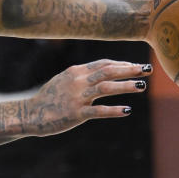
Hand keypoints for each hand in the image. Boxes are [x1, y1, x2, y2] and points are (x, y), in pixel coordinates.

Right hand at [23, 59, 150, 135]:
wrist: (31, 113)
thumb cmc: (50, 98)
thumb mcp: (64, 81)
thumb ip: (82, 76)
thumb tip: (101, 72)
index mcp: (75, 72)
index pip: (103, 64)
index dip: (122, 64)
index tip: (136, 67)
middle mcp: (77, 81)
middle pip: (107, 71)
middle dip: (129, 70)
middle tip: (147, 69)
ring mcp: (76, 97)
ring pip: (105, 88)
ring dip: (125, 86)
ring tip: (142, 86)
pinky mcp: (75, 113)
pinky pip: (98, 111)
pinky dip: (113, 110)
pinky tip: (127, 110)